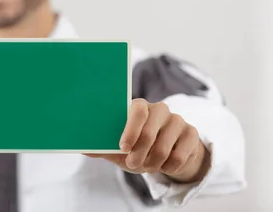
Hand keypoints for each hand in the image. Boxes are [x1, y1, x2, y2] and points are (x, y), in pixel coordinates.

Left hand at [86, 99, 210, 182]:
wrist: (167, 154)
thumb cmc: (138, 147)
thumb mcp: (120, 148)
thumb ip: (103, 147)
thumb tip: (81, 149)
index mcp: (139, 107)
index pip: (137, 110)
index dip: (130, 130)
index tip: (123, 147)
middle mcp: (160, 109)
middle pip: (150, 131)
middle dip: (139, 153)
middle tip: (133, 164)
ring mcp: (177, 120)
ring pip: (164, 147)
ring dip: (153, 163)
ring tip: (147, 166)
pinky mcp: (191, 133)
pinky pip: (179, 156)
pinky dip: (168, 166)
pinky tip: (164, 165)